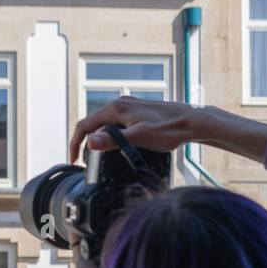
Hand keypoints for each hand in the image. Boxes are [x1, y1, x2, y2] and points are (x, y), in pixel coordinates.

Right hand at [69, 96, 201, 161]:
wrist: (192, 121)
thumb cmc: (169, 129)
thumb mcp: (139, 137)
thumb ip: (114, 140)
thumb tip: (90, 142)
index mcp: (116, 108)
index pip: (84, 125)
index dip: (75, 143)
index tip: (74, 160)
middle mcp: (120, 104)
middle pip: (93, 124)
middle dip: (85, 143)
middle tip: (84, 163)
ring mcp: (129, 108)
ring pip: (105, 125)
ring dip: (98, 141)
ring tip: (98, 159)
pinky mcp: (137, 113)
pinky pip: (116, 125)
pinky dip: (111, 138)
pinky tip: (118, 149)